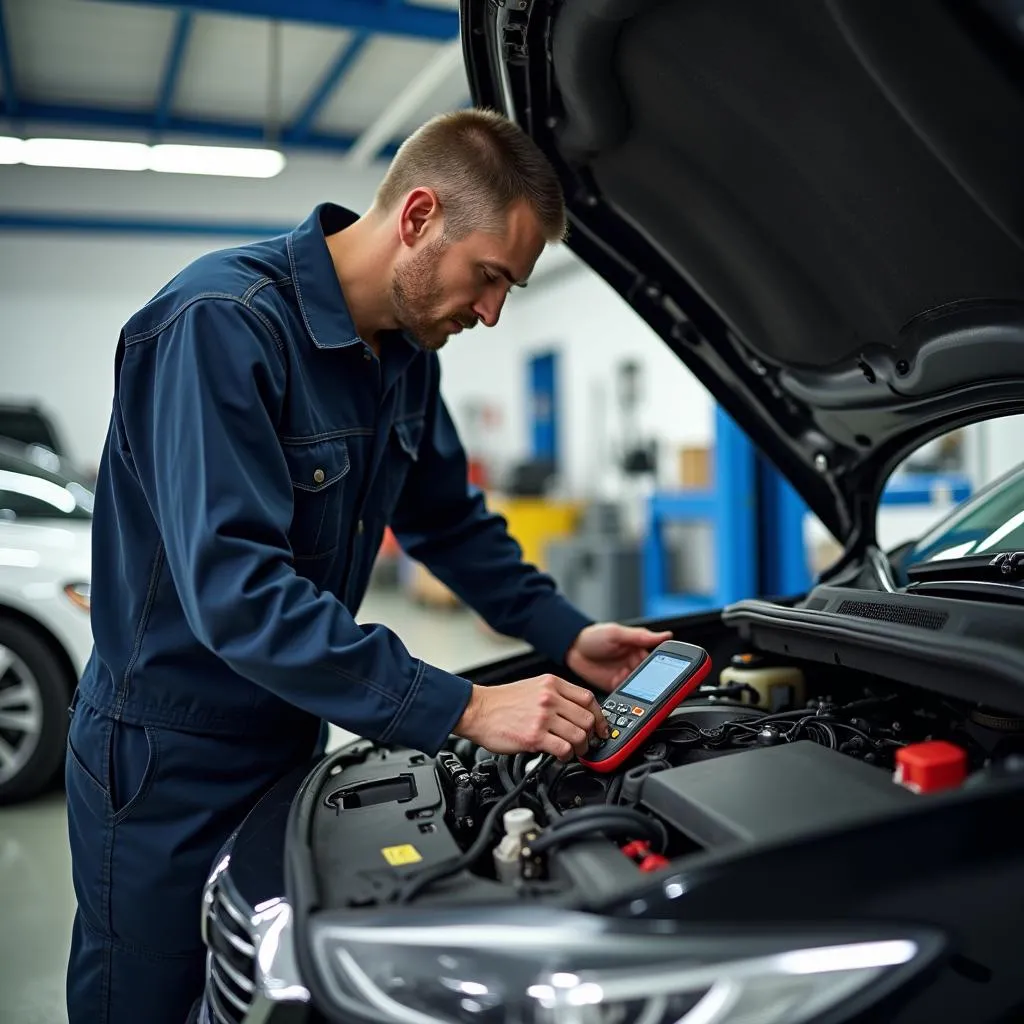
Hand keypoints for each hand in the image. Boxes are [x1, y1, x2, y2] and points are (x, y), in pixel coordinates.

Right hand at [454, 674, 610, 760]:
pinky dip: (566, 757)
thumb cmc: (501, 702)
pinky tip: (559, 756)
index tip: (601, 728)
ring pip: (580, 736)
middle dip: (591, 735)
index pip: (589, 699)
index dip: (600, 717)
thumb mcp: (533, 687)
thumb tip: (577, 713)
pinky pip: (564, 749)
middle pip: (588, 719)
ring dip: (580, 748)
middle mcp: (550, 698)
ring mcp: (543, 717)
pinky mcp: (535, 736)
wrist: (477, 710)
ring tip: (572, 751)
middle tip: (586, 743)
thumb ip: (556, 696)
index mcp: (552, 684)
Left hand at [566, 623, 673, 691]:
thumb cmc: (593, 636)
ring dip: (637, 688)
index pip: (655, 661)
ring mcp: (624, 676)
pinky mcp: (614, 686)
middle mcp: (633, 664)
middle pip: (649, 677)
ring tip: (631, 682)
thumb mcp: (617, 633)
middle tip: (646, 681)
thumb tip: (666, 635)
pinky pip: (625, 694)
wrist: (571, 649)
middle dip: (649, 681)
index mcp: (638, 650)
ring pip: (638, 687)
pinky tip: (620, 686)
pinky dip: (626, 693)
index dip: (660, 668)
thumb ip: (640, 636)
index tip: (664, 673)